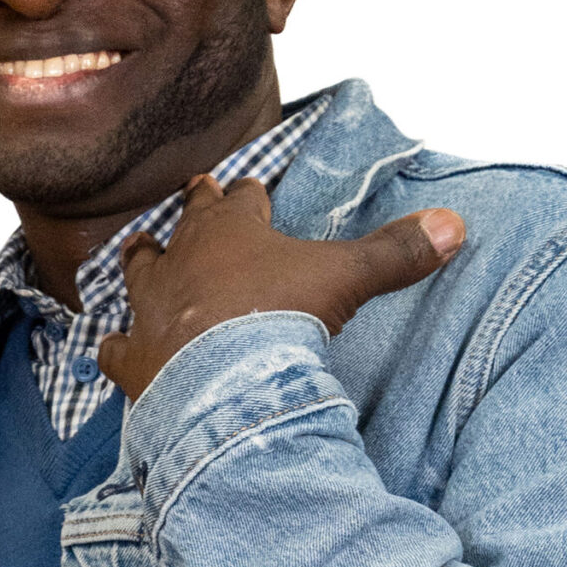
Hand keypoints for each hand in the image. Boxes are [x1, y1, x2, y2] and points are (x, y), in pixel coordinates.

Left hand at [97, 174, 464, 400]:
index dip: (246, 195)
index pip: (239, 200)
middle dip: (192, 212)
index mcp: (230, 230)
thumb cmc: (282, 316)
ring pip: (137, 271)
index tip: (248, 187)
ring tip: (138, 250)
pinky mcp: (132, 355)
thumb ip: (397, 251)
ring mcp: (150, 306)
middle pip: (184, 225)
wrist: (227, 380)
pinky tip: (111, 347)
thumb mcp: (348, 277)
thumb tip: (455, 223)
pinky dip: (114, 346)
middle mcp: (182, 259)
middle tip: (191, 198)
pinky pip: (114, 346)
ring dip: (140, 262)